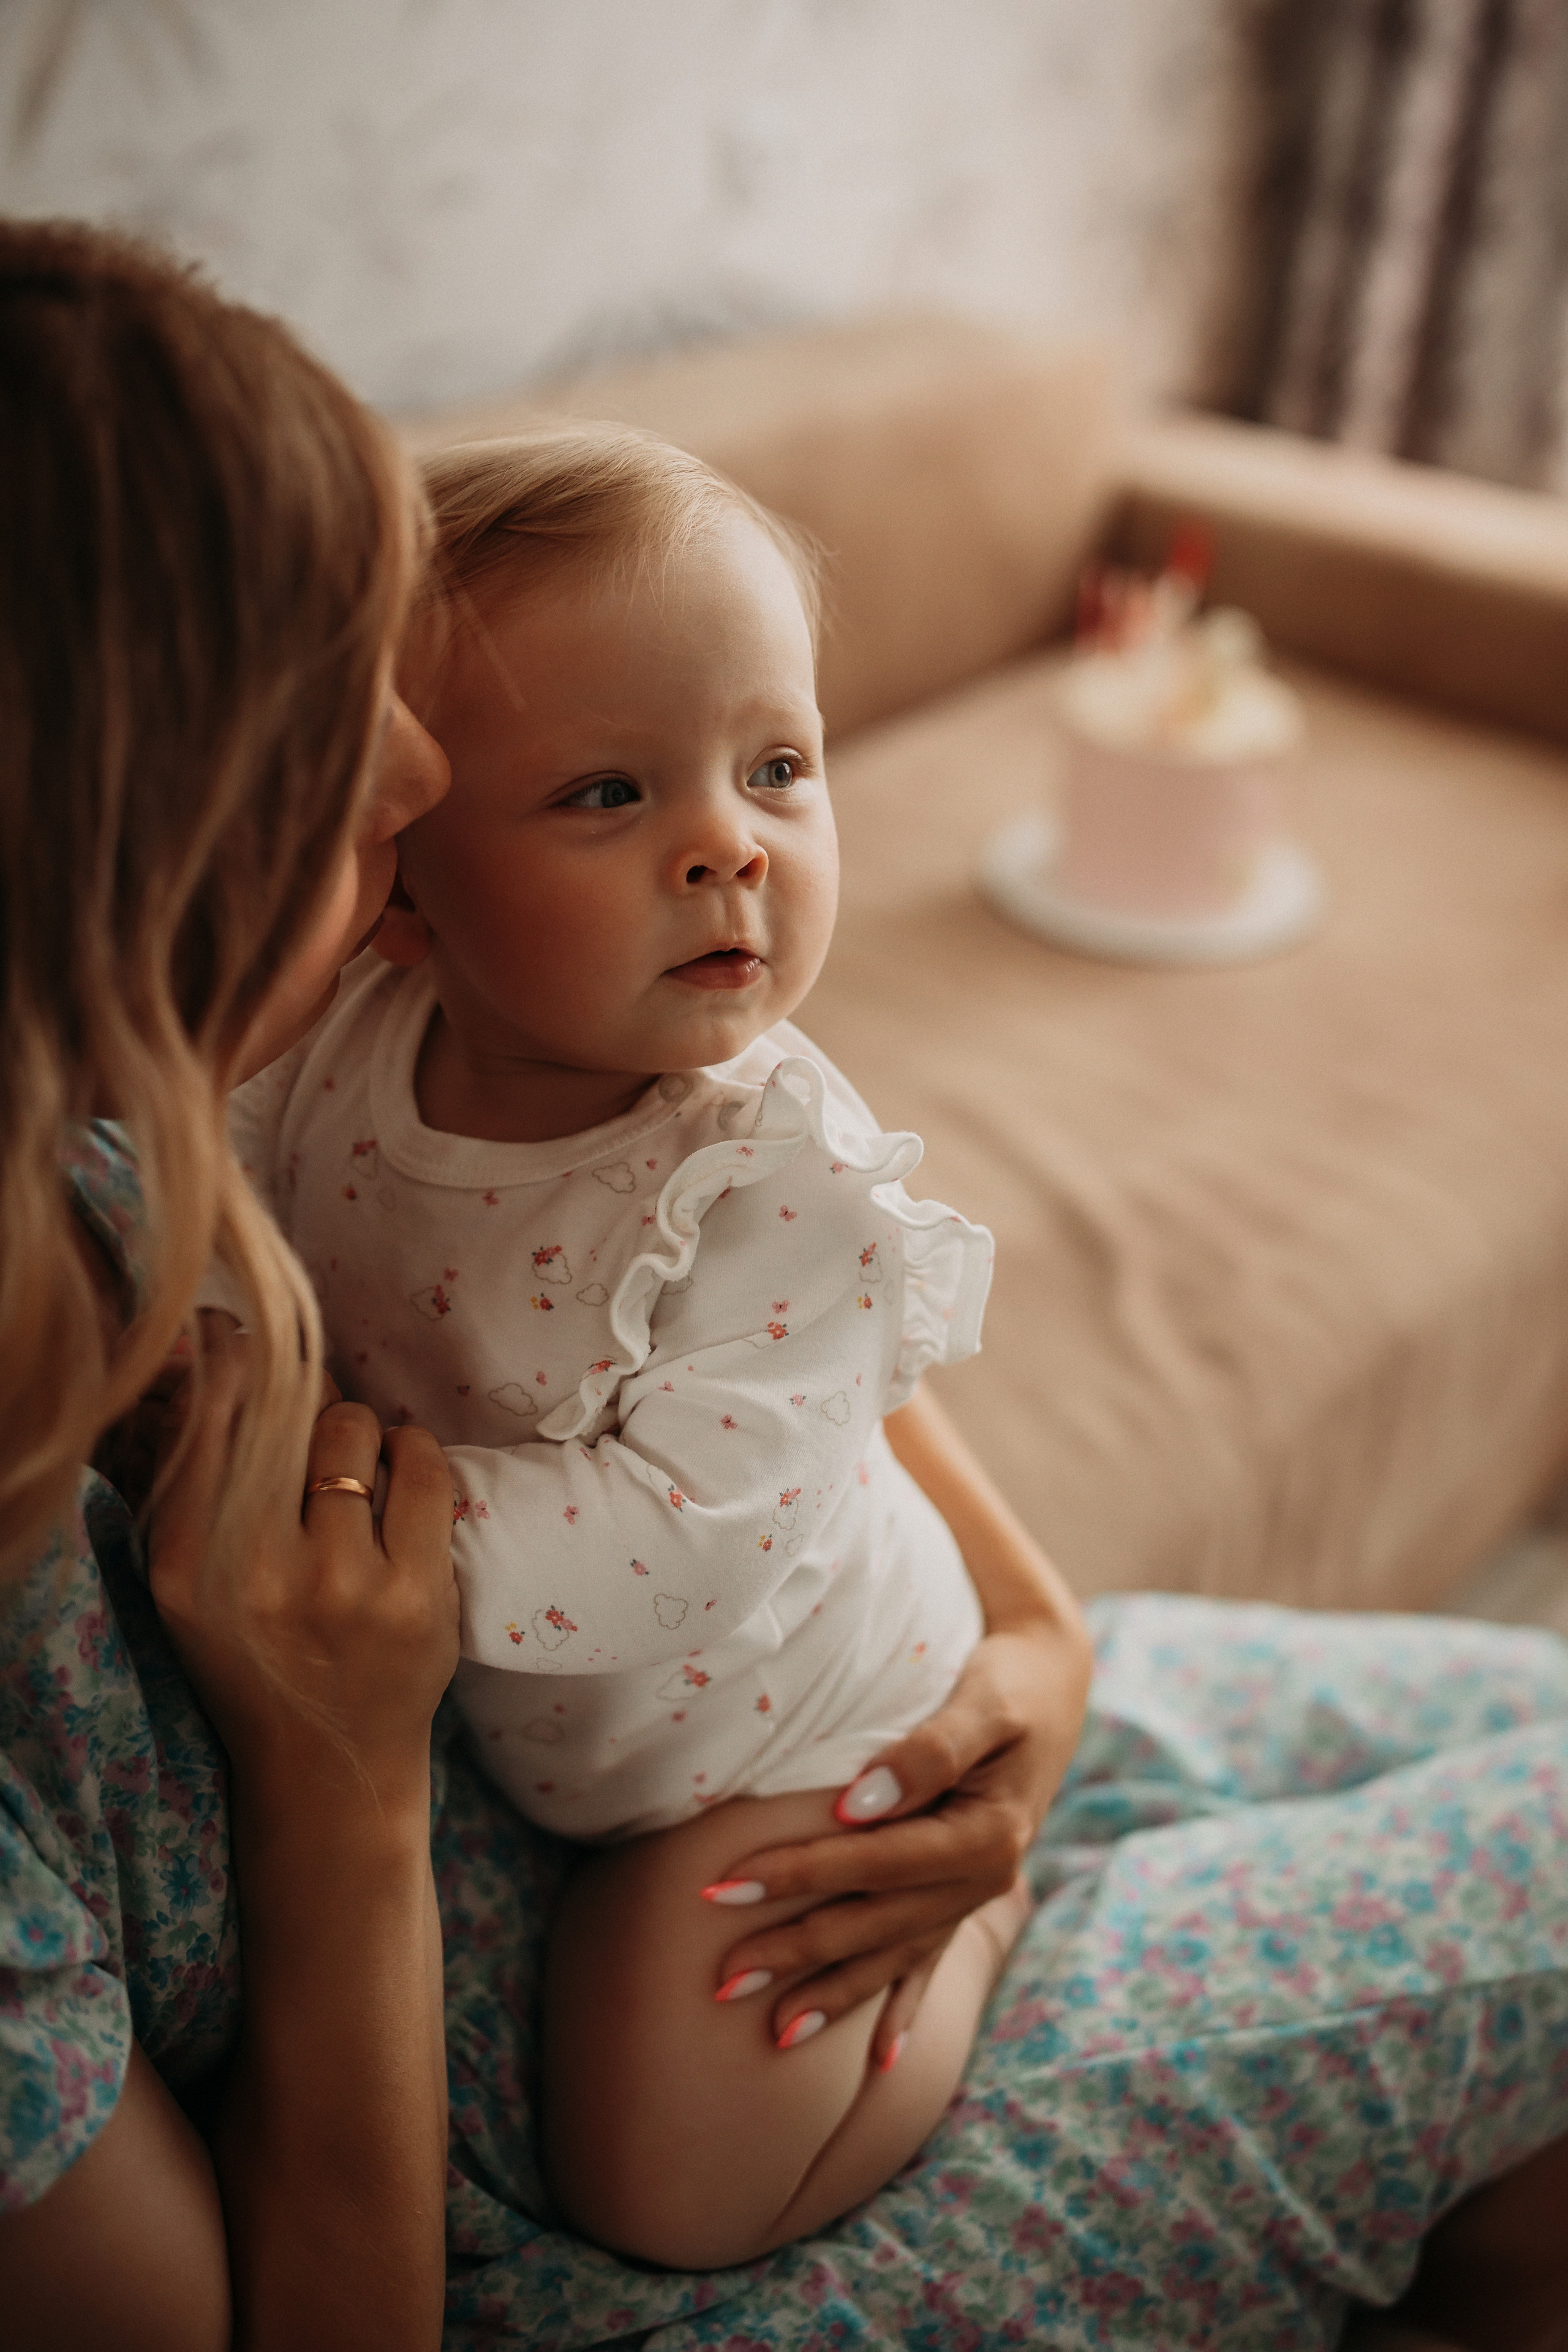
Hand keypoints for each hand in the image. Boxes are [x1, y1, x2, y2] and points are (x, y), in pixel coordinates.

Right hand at [149, 1320, 457, 1813]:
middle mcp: (256, 1573)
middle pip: (282, 1413)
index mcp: (185, 1565)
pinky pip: (421, 1468)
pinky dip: (412, 1451)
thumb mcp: (190, 1583)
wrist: (329, 1766)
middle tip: (313, 1423)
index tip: (243, 1339)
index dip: (233, 1361)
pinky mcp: (415, 1597)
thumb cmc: (258, 1654)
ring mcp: (342, 1587)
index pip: (206, 1418)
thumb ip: (197, 1483)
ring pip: (351, 1428)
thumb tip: (230, 1359)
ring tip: (356, 1466)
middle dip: (301, 1398)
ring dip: (358, 1431)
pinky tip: (400, 1472)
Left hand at [710, 1616, 1089, 2057]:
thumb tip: (857, 1803)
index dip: (801, 1873)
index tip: (727, 1883)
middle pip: (874, 1924)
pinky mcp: (964, 1896)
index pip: (873, 1862)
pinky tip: (882, 2062)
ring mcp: (974, 1897)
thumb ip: (928, 1752)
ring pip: (892, 1956)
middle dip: (796, 1952)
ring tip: (772, 2033)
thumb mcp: (982, 1703)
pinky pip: (929, 1962)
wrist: (1054, 1683)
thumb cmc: (1010, 1683)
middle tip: (720, 1979)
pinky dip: (903, 2009)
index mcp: (986, 1836)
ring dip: (833, 1995)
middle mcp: (982, 1881)